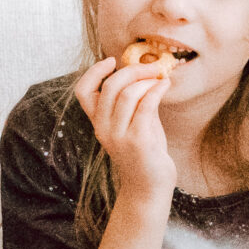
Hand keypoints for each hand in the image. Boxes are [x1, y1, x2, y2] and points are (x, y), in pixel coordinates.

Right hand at [74, 56, 176, 210]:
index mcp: (98, 123)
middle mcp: (103, 129)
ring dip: (147, 80)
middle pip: (109, 86)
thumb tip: (145, 71)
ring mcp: (119, 136)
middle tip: (151, 66)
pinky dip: (157, 90)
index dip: (94, 72)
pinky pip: (146, 105)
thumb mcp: (134, 123)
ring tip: (161, 78)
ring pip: (128, 93)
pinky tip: (165, 85)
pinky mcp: (138, 141)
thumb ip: (135, 101)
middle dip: (132, 70)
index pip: (83, 92)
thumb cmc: (145, 153)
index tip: (112, 60)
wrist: (149, 188)